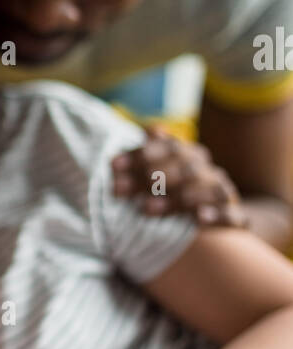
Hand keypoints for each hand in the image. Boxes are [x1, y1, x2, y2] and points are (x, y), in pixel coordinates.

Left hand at [111, 125, 247, 227]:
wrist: (225, 215)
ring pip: (209, 189)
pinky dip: (218, 215)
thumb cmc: (178, 193)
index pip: (169, 147)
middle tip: (118, 190)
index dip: (140, 155)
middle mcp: (207, 171)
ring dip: (179, 198)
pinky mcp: (237, 217)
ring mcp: (223, 193)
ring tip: (148, 209)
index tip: (113, 166)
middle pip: (185, 168)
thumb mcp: (159, 175)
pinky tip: (199, 218)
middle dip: (150, 178)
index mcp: (189, 156)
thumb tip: (150, 130)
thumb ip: (150, 157)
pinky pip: (233, 215)